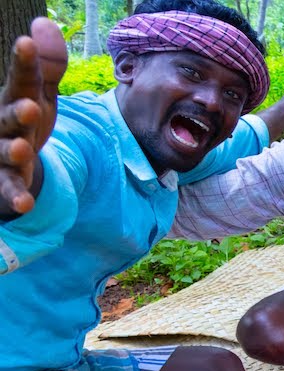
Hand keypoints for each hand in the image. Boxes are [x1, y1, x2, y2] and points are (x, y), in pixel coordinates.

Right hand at [1, 18, 66, 215]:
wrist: (8, 162)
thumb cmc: (23, 121)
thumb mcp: (40, 93)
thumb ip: (47, 65)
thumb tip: (43, 23)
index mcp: (14, 100)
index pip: (21, 80)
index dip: (24, 63)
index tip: (25, 44)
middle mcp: (1, 124)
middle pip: (7, 117)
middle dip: (16, 112)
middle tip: (30, 107)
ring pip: (2, 152)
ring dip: (9, 151)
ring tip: (20, 150)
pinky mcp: (4, 182)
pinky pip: (8, 189)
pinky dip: (15, 196)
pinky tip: (25, 202)